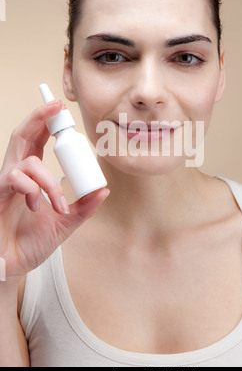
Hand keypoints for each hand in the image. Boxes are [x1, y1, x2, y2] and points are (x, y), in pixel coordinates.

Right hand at [0, 100, 109, 283]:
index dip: (46, 123)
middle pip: (23, 135)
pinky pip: (15, 178)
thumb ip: (84, 207)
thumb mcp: (66, 223)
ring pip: (27, 160)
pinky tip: (36, 206)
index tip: (60, 108)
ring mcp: (5, 183)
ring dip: (49, 180)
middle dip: (38, 117)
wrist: (12, 265)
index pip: (37, 142)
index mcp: (31, 176)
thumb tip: (104, 190)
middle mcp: (16, 174)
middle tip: (55, 105)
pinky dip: (33, 189)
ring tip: (58, 204)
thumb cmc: (30, 243)